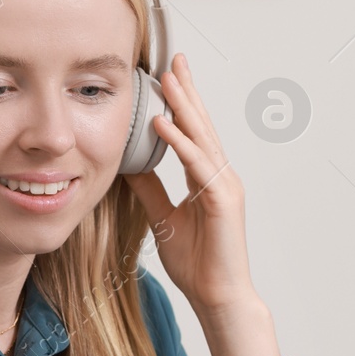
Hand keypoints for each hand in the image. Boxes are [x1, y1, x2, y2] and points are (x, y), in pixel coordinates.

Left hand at [122, 53, 257, 315]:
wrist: (218, 296)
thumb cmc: (199, 264)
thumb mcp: (165, 219)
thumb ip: (151, 191)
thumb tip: (130, 167)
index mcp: (208, 179)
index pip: (194, 133)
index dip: (182, 103)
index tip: (168, 76)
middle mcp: (220, 176)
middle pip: (201, 125)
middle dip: (187, 91)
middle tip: (173, 59)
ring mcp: (224, 186)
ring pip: (202, 137)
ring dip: (184, 106)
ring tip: (167, 78)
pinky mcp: (223, 200)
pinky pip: (197, 164)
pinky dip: (180, 142)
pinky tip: (164, 123)